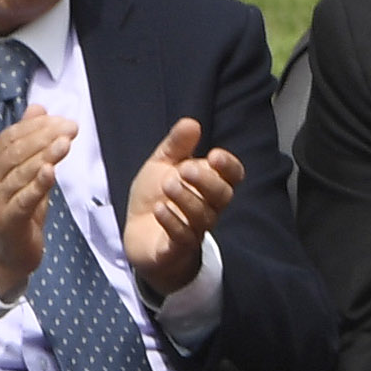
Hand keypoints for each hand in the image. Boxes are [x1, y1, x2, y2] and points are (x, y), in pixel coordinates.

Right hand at [0, 111, 77, 301]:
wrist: (5, 251)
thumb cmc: (17, 206)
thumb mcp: (24, 169)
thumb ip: (30, 139)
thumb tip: (38, 108)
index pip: (11, 137)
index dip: (36, 126)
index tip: (63, 119)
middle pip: (15, 152)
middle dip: (44, 137)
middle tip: (71, 127)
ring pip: (20, 173)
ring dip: (44, 156)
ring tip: (65, 143)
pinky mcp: (8, 220)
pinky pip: (23, 200)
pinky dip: (37, 185)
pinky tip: (51, 172)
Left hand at [118, 117, 242, 299]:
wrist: (137, 237)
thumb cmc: (155, 198)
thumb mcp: (161, 166)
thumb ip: (176, 146)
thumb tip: (191, 122)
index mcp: (209, 186)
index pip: (233, 176)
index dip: (229, 167)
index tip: (214, 155)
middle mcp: (208, 208)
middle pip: (222, 196)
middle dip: (207, 181)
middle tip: (184, 169)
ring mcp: (194, 229)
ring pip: (203, 216)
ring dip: (187, 198)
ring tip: (167, 185)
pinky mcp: (176, 248)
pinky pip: (183, 237)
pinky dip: (172, 222)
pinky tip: (160, 209)